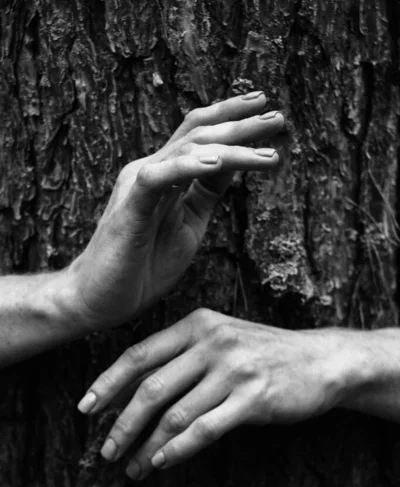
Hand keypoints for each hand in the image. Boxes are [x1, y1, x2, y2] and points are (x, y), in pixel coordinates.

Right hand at [67, 93, 283, 330]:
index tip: (266, 110)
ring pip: (186, 152)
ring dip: (230, 148)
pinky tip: (217, 163)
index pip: (198, 134)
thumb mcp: (189, 223)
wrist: (101, 299)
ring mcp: (138, 187)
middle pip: (198, 134)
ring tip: (267, 152)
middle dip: (240, 124)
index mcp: (165, 176)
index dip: (231, 118)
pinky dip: (187, 168)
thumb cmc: (143, 265)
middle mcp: (151, 172)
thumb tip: (233, 164)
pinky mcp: (130, 210)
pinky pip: (157, 180)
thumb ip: (207, 193)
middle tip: (278, 118)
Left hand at [79, 309, 356, 477]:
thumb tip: (132, 392)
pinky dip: (179, 449)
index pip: (139, 355)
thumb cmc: (262, 353)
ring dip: (148, 446)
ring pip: (175, 414)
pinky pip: (205, 429)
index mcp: (197, 324)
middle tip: (107, 451)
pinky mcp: (253, 398)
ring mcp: (233, 369)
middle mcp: (212, 342)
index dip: (108, 384)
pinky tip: (163, 462)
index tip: (86, 408)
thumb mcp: (220, 339)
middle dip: (122, 424)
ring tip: (134, 467)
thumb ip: (181, 357)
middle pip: (151, 388)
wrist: (320, 360)